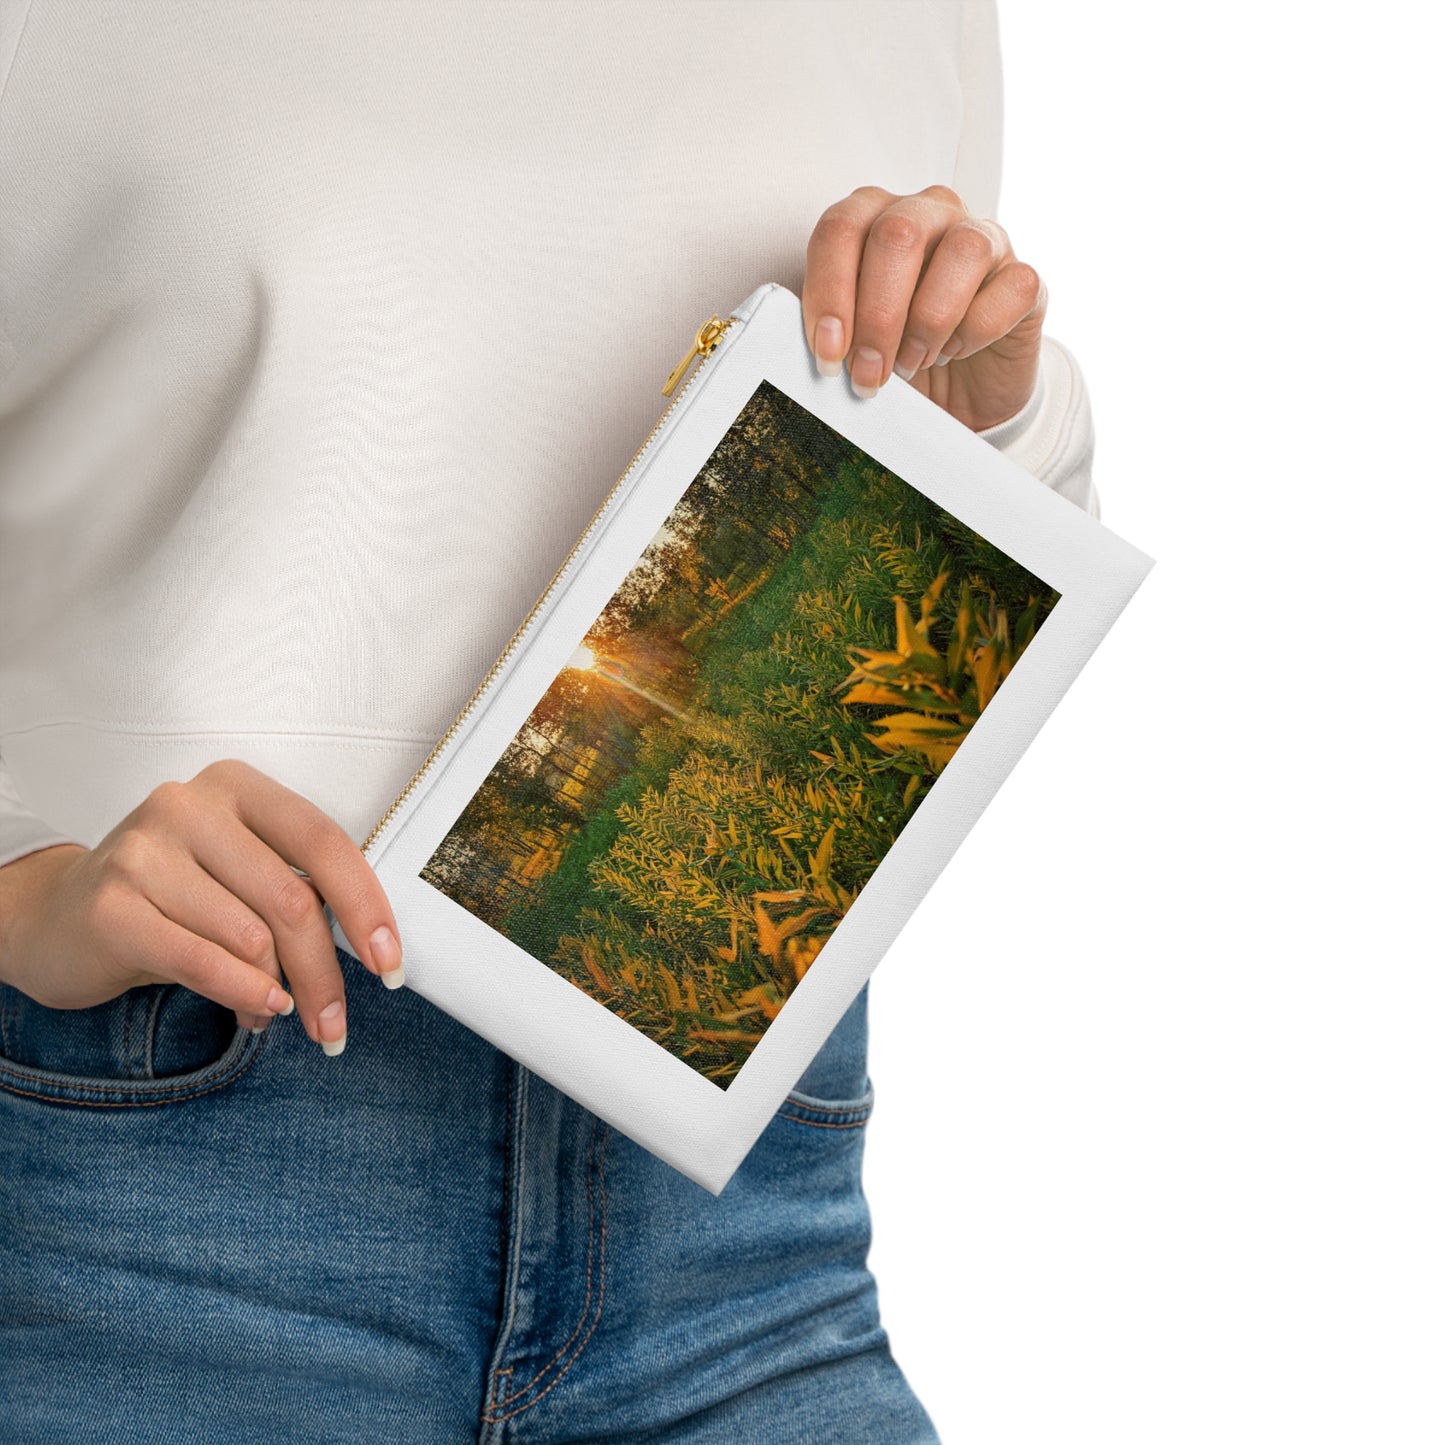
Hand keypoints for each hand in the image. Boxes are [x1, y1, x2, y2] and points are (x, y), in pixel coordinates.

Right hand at [0, 759, 403, 1055]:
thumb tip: (367, 951)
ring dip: (278, 993)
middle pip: (292, 900)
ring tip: (274, 1013)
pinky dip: (241, 994)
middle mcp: (189, 805)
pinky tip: (256, 1011)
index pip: (324, 842)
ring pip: (251, 937)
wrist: (55, 916)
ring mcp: (144, 850)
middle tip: (335, 1023)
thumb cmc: (168, 896)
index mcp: (238, 787)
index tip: (390, 961)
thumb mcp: (238, 876)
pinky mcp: (110, 904)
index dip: (366, 907)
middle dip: (324, 974)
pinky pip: (201, 961)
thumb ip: (295, 894)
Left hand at [802, 184, 1045, 431]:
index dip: (828, 292)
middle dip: (877, 316)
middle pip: (898, 235)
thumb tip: (820, 344)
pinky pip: (1011, 288)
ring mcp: (984, 239)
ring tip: (912, 363)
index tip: (828, 355)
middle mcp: (930, 212)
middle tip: (868, 374)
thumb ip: (834, 327)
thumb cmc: (896, 356)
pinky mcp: (1023, 279)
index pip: (841, 228)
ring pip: (963, 250)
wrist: (956, 395)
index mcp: (876, 217)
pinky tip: (954, 353)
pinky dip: (976, 330)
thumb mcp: (853, 341)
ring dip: (929, 321)